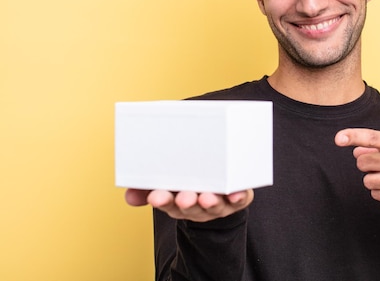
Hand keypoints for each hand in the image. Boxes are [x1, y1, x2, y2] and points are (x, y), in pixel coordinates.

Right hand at [125, 188, 253, 221]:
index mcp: (177, 201)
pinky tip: (236, 193)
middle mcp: (197, 205)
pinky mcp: (237, 199)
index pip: (167, 202)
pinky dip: (238, 197)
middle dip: (187, 203)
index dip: (162, 200)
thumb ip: (146, 188)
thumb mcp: (166, 187)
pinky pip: (239, 200)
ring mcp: (217, 204)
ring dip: (210, 202)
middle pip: (190, 206)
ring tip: (207, 197)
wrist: (219, 194)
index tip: (156, 196)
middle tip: (184, 198)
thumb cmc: (190, 184)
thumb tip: (129, 196)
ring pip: (213, 205)